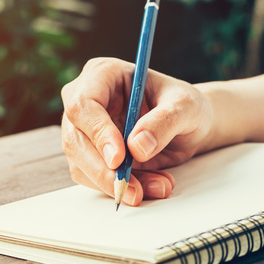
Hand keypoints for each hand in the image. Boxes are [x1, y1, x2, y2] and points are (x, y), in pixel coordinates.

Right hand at [61, 57, 214, 205]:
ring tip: (158, 185)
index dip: (98, 133)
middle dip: (105, 171)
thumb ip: (165, 121)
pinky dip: (121, 189)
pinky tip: (149, 186)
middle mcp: (85, 101)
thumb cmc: (184, 106)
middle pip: (75, 140)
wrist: (187, 127)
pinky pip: (94, 180)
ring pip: (81, 165)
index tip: (119, 158)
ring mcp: (84, 130)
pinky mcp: (89, 156)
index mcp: (103, 74)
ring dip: (117, 183)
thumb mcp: (185, 106)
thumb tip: (137, 147)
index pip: (83, 105)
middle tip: (134, 189)